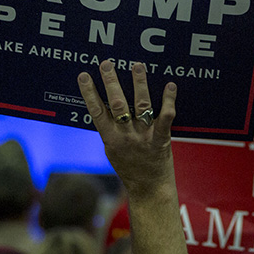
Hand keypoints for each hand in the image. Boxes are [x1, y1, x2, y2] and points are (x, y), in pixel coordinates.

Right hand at [77, 61, 176, 199]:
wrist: (149, 189)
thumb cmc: (130, 168)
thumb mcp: (112, 150)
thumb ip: (108, 130)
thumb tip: (101, 107)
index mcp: (110, 138)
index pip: (96, 111)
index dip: (89, 93)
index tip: (84, 76)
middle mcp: (125, 136)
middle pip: (117, 105)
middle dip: (111, 82)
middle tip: (106, 63)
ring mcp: (143, 137)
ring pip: (141, 106)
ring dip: (139, 84)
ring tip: (137, 66)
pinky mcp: (161, 139)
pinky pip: (165, 118)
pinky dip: (168, 101)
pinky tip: (170, 85)